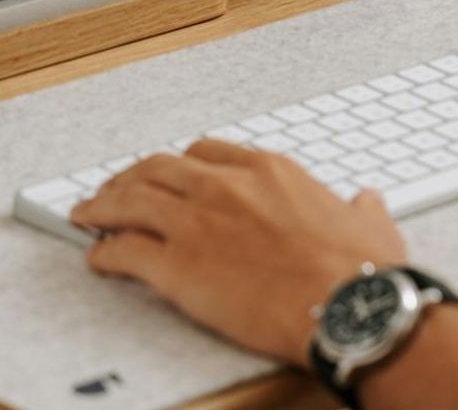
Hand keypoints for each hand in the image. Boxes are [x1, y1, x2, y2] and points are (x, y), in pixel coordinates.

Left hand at [70, 140, 406, 362]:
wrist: (347, 306)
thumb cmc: (359, 271)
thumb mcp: (371, 225)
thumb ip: (362, 209)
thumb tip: (367, 202)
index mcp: (268, 172)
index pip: (206, 152)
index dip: (180, 164)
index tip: (169, 173)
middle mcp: (225, 187)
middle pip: (158, 168)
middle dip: (131, 177)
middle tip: (115, 189)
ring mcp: (196, 224)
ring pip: (130, 201)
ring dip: (102, 207)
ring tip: (86, 215)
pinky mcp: (177, 267)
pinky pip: (124, 252)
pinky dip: (104, 253)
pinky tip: (97, 259)